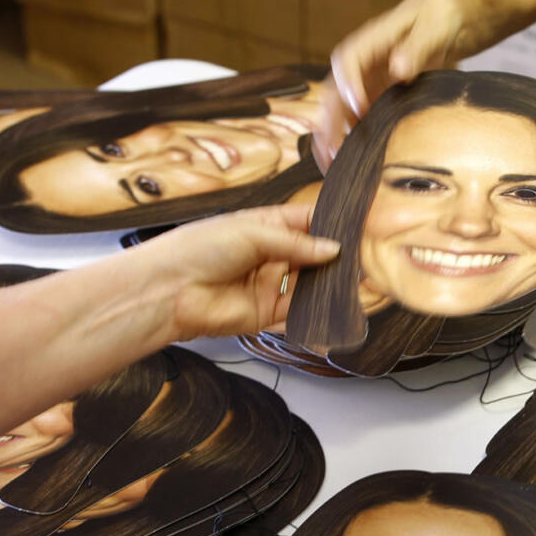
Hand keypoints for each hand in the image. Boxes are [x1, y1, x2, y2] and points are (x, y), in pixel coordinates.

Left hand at [131, 204, 339, 340]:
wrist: (171, 290)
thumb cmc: (201, 248)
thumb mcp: (253, 232)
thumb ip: (296, 243)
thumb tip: (334, 250)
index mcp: (265, 226)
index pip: (306, 221)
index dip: (331, 223)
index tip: (358, 225)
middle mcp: (271, 254)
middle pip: (313, 254)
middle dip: (336, 256)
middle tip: (365, 256)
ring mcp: (270, 284)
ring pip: (310, 283)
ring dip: (330, 282)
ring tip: (357, 280)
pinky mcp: (268, 313)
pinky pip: (299, 311)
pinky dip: (317, 309)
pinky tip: (334, 303)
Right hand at [314, 0, 475, 169]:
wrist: (442, 19)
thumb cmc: (438, 18)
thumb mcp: (434, 27)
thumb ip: (417, 47)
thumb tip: (399, 69)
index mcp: (370, 41)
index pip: (347, 61)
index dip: (349, 84)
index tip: (359, 108)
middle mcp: (359, 63)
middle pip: (333, 91)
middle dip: (329, 122)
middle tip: (334, 152)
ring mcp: (362, 82)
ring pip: (336, 110)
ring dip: (330, 137)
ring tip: (331, 167)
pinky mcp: (371, 98)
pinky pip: (352, 121)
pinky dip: (346, 141)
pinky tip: (346, 165)